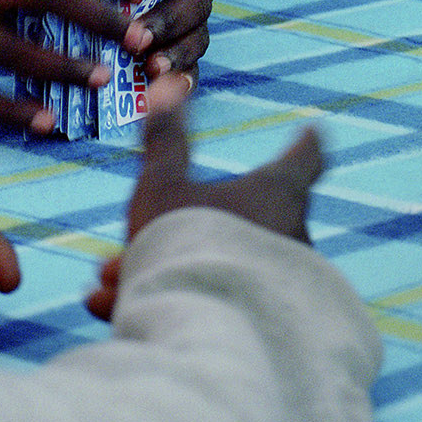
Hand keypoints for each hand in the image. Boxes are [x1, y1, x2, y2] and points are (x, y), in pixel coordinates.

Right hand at [84, 76, 325, 319]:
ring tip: (109, 289)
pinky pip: (226, 310)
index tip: (311, 133)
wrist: (211, 338)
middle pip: (240, 224)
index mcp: (280, 192)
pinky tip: (121, 315)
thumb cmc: (185, 249)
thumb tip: (166, 83)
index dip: (303, 144)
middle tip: (119, 255)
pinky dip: (177, 306)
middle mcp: (295, 237)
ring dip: (166, 273)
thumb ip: (164, 140)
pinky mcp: (278, 330)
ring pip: (222, 269)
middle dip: (177, 236)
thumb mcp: (161, 188)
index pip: (305, 157)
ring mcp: (289, 287)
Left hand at [132, 0, 251, 79]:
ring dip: (175, 53)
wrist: (88, 4)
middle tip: (140, 34)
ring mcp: (191, 24)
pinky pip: (190, 75)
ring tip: (150, 66)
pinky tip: (158, 90)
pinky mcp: (181, 61)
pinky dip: (179, 84)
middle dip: (172, 17)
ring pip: (196, 39)